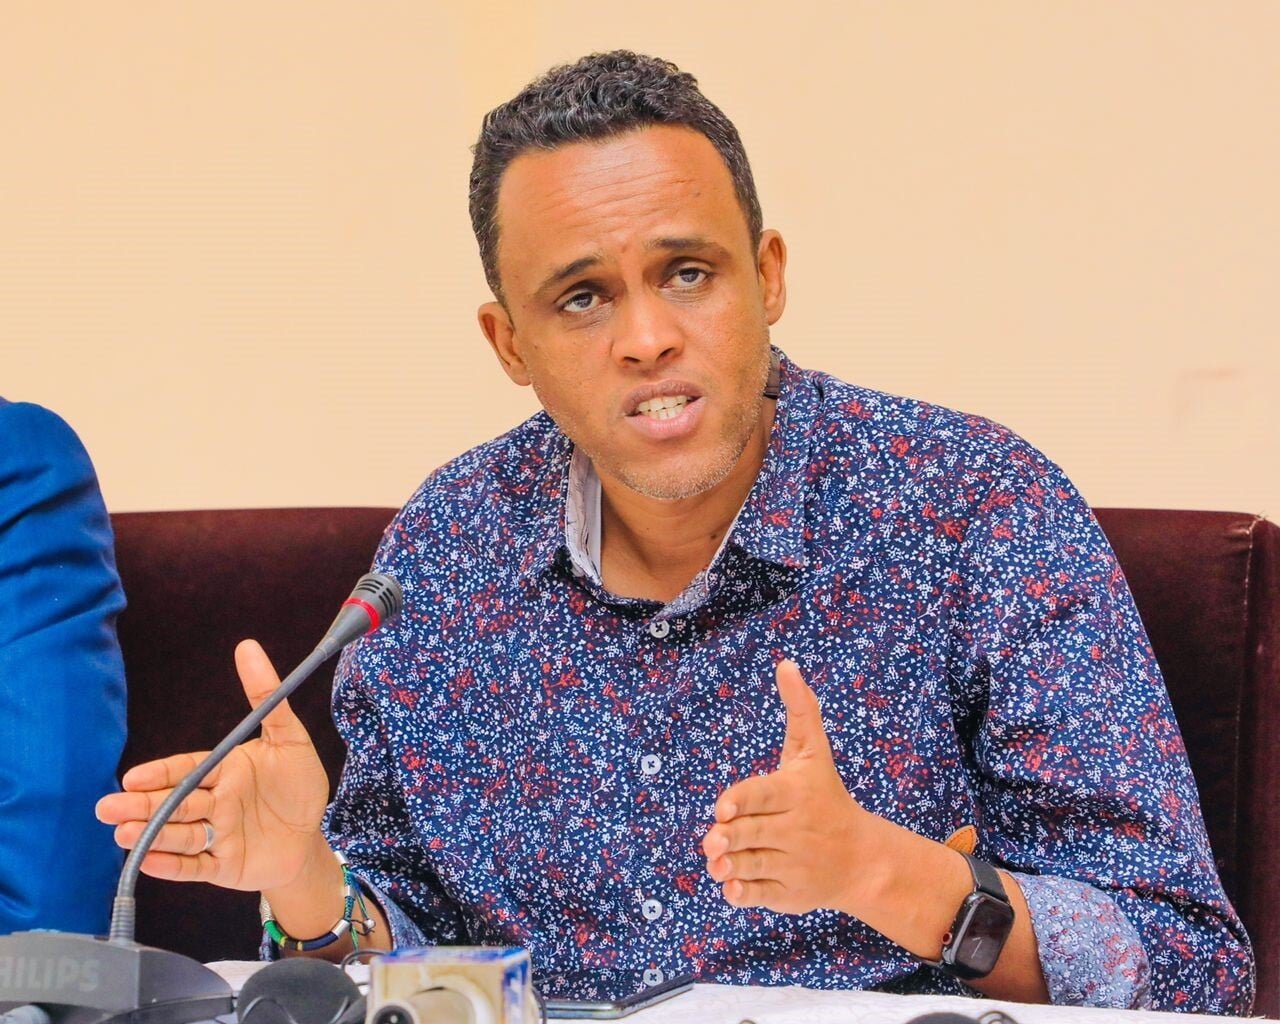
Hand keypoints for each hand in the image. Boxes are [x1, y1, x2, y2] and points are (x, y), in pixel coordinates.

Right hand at [95, 639, 331, 892]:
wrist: (311, 836)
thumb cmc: (299, 785)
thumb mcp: (290, 738)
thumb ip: (267, 697)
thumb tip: (247, 647)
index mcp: (223, 771)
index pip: (187, 770)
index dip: (161, 773)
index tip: (134, 775)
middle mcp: (213, 803)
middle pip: (174, 803)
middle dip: (141, 805)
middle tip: (107, 808)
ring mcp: (215, 836)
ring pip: (178, 834)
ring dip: (151, 834)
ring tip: (122, 833)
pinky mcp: (223, 866)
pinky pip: (195, 867)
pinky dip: (173, 866)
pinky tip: (148, 861)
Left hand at [701, 659, 876, 914]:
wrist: (862, 859)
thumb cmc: (826, 796)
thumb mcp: (814, 753)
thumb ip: (800, 710)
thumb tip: (786, 663)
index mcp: (796, 794)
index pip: (761, 796)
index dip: (740, 802)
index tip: (721, 810)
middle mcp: (796, 831)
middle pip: (751, 833)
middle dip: (729, 838)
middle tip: (712, 841)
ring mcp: (794, 865)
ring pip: (751, 865)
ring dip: (729, 866)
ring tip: (717, 861)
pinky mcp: (789, 894)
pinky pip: (759, 895)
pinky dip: (743, 893)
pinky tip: (731, 886)